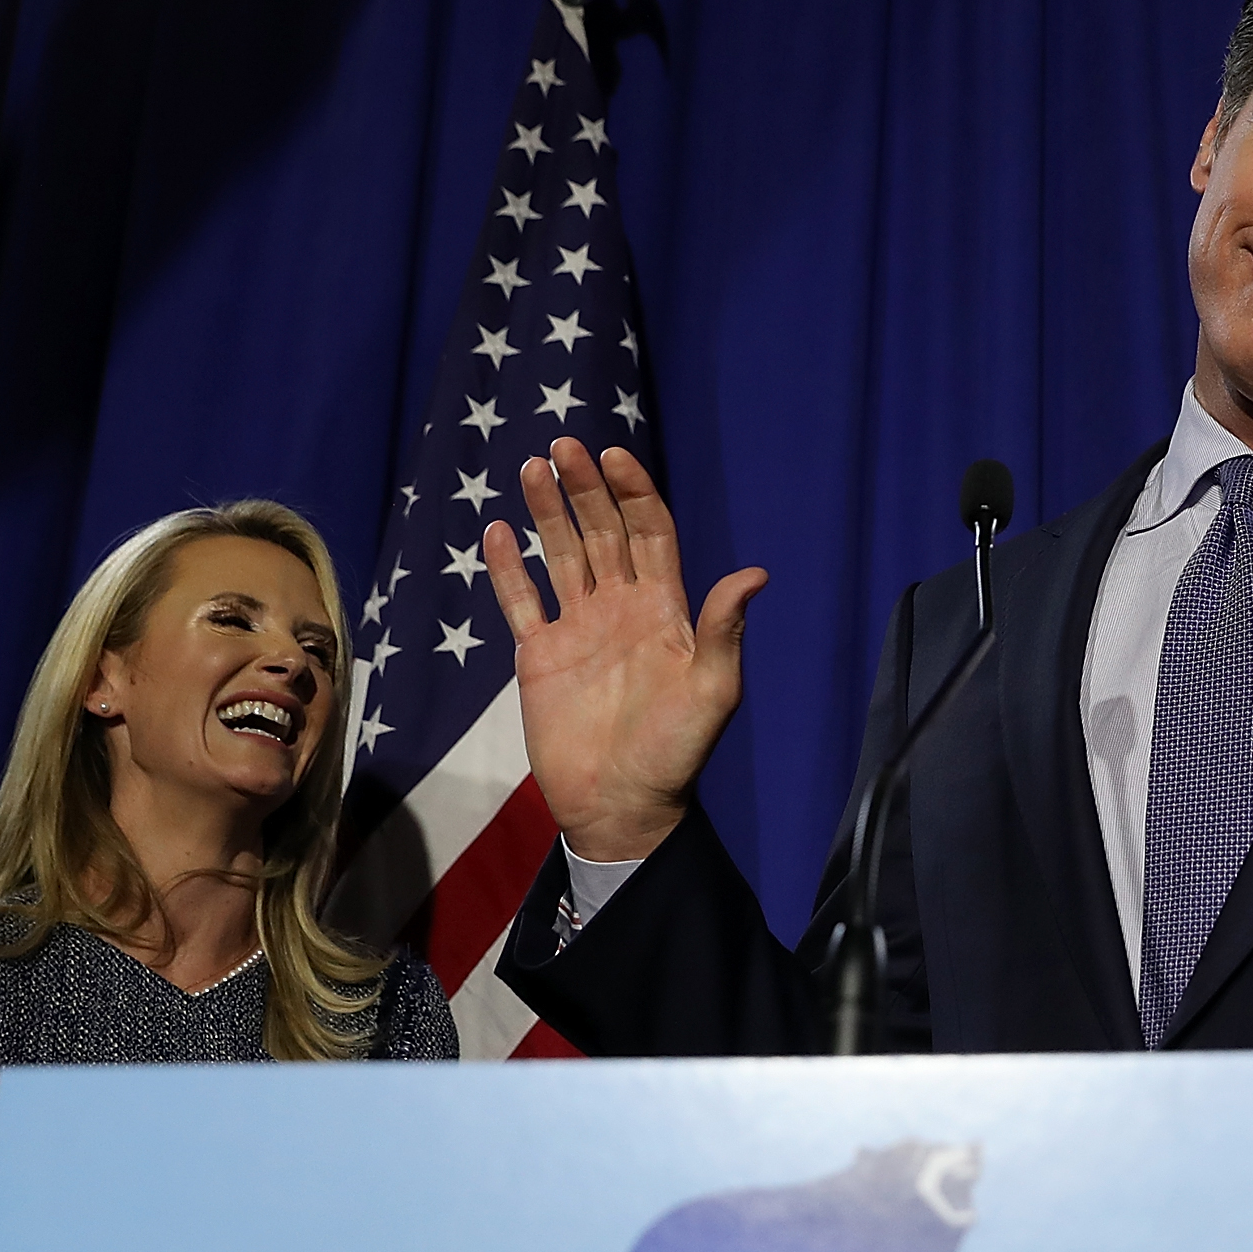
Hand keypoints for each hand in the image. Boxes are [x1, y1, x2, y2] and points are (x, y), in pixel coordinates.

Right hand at [484, 440, 767, 862]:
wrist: (621, 805)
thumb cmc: (676, 753)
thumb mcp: (712, 691)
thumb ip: (723, 630)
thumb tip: (755, 573)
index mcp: (665, 610)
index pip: (650, 533)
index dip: (634, 493)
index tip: (615, 456)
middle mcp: (621, 609)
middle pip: (603, 532)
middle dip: (586, 488)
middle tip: (564, 447)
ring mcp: (578, 629)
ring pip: (561, 555)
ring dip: (547, 512)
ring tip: (532, 467)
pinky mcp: (539, 655)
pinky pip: (520, 600)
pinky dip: (507, 567)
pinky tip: (497, 530)